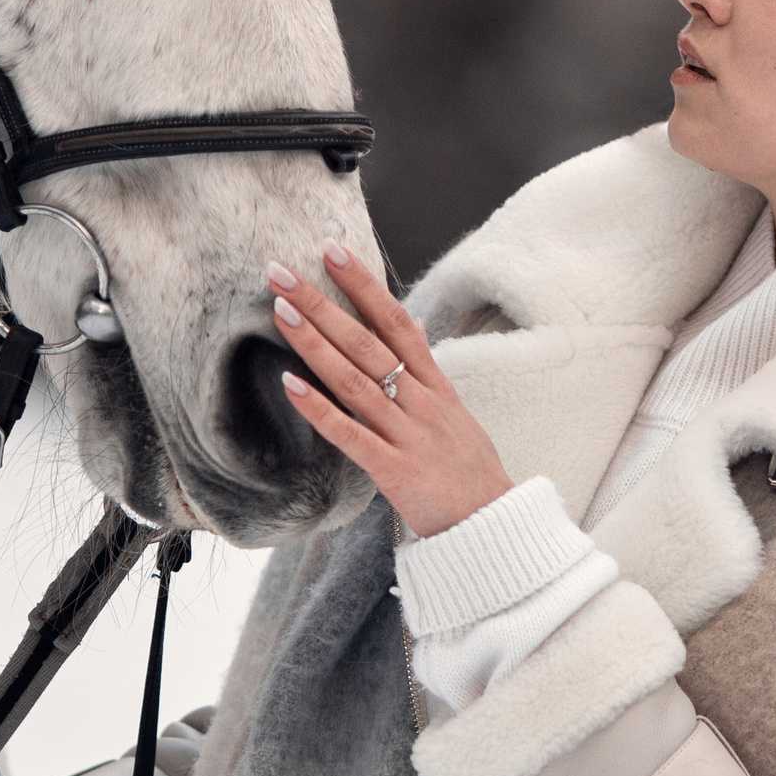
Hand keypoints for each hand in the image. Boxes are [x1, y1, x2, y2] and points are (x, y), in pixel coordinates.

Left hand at [265, 243, 512, 537]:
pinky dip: (321, 410)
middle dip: (325, 304)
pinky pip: (351, 435)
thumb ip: (430, 368)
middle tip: (284, 272)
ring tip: (282, 312)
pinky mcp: (393, 470)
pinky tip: (291, 385)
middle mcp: (421, 401)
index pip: (397, 320)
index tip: (332, 249)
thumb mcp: (457, 410)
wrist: (493, 525)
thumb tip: (416, 325)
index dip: (364, 284)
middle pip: (368, 342)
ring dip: (316, 344)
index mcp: (435, 385)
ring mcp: (407, 434)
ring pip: (356, 381)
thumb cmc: (469, 469)